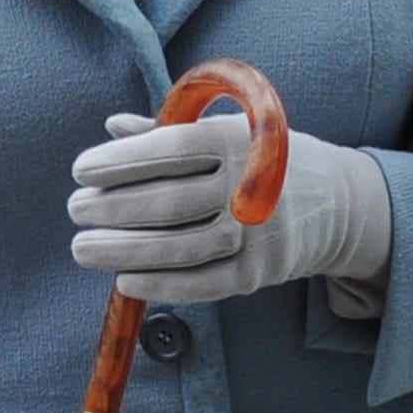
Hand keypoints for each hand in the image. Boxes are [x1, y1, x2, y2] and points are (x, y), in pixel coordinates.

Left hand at [68, 110, 391, 308]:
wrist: (337, 202)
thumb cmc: (263, 159)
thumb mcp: (226, 130)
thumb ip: (168, 131)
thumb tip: (112, 127)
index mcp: (238, 139)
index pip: (169, 150)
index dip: (118, 162)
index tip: (79, 170)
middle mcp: (248, 186)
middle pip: (167, 202)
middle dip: (111, 208)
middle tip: (75, 209)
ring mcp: (256, 234)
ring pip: (178, 248)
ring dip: (123, 250)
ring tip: (83, 247)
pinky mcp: (258, 273)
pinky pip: (201, 283)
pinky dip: (160, 285)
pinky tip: (124, 279)